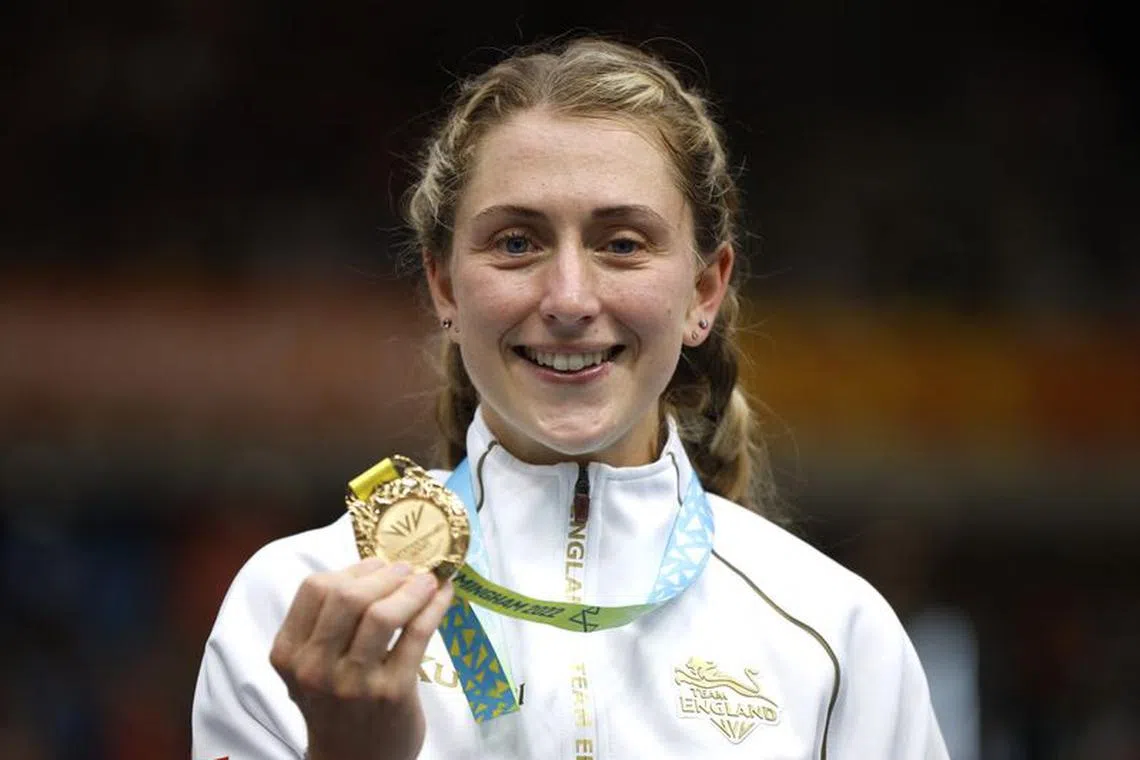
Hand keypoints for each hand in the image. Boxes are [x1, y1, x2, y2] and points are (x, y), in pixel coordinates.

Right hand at [269, 558, 453, 759]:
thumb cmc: (335, 705)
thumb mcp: (311, 666)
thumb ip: (327, 622)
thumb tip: (376, 566)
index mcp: (290, 654)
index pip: (315, 589)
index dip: (351, 569)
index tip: (376, 565)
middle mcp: (315, 668)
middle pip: (347, 596)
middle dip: (383, 573)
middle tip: (405, 569)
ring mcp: (354, 682)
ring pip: (382, 614)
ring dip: (411, 588)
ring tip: (426, 580)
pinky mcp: (392, 692)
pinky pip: (417, 634)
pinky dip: (434, 605)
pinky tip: (443, 594)